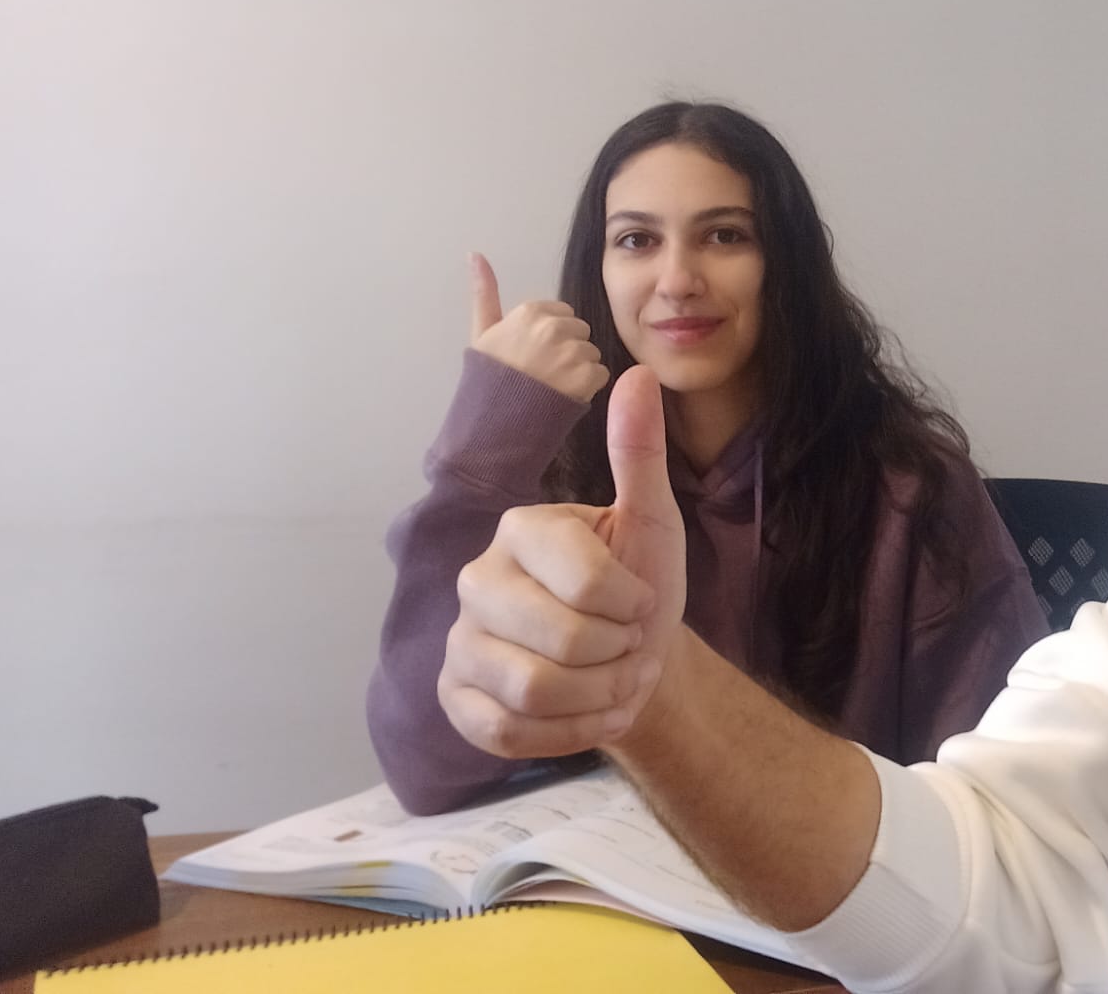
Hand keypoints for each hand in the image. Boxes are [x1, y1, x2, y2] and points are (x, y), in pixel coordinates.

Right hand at [438, 366, 688, 756]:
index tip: (640, 601)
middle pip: (562, 641)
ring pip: (533, 692)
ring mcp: (459, 643)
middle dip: (618, 654)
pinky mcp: (455, 701)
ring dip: (598, 697)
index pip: (587, 580)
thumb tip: (638, 372)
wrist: (630, 660)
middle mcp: (476, 579)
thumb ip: (639, 453)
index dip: (632, 605)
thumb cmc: (639, 583)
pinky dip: (568, 733)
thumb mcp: (651, 520)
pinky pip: (507, 734)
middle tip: (626, 645)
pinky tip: (586, 713)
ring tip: (610, 679)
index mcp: (521, 528)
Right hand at [467, 252, 609, 402]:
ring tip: (552, 387)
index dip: (551, 337)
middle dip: (567, 349)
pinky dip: (587, 387)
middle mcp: (553, 327)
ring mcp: (571, 352)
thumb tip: (475, 253)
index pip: (561, 314)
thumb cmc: (486, 380)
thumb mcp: (482, 331)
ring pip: (590, 352)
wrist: (492, 425)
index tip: (534, 355)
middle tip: (544, 373)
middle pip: (579, 332)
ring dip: (578, 369)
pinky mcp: (586, 377)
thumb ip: (484, 291)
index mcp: (530, 312)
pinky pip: (600, 374)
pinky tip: (564, 396)